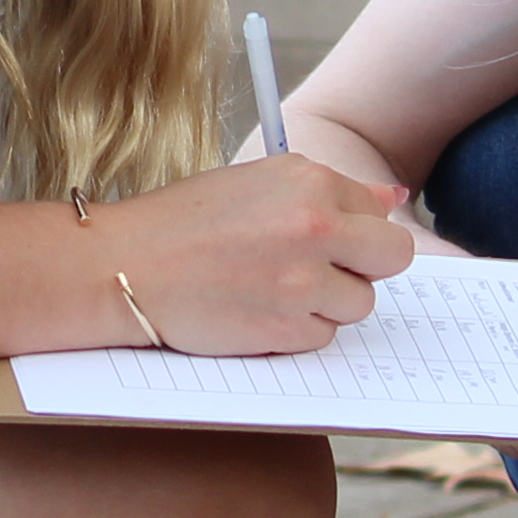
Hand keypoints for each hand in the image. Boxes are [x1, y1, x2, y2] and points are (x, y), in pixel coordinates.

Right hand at [110, 155, 416, 355]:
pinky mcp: (287, 327)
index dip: (353, 232)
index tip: (323, 241)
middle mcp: (315, 225)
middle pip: (392, 257)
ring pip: (358, 303)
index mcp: (309, 180)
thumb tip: (394, 198)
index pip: (377, 212)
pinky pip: (322, 337)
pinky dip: (295, 332)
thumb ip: (328, 191)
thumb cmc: (182, 222)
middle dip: (365, 268)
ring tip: (271, 289)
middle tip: (320, 271)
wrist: (123, 266)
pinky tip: (254, 311)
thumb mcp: (256, 183)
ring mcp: (304, 279)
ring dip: (325, 304)